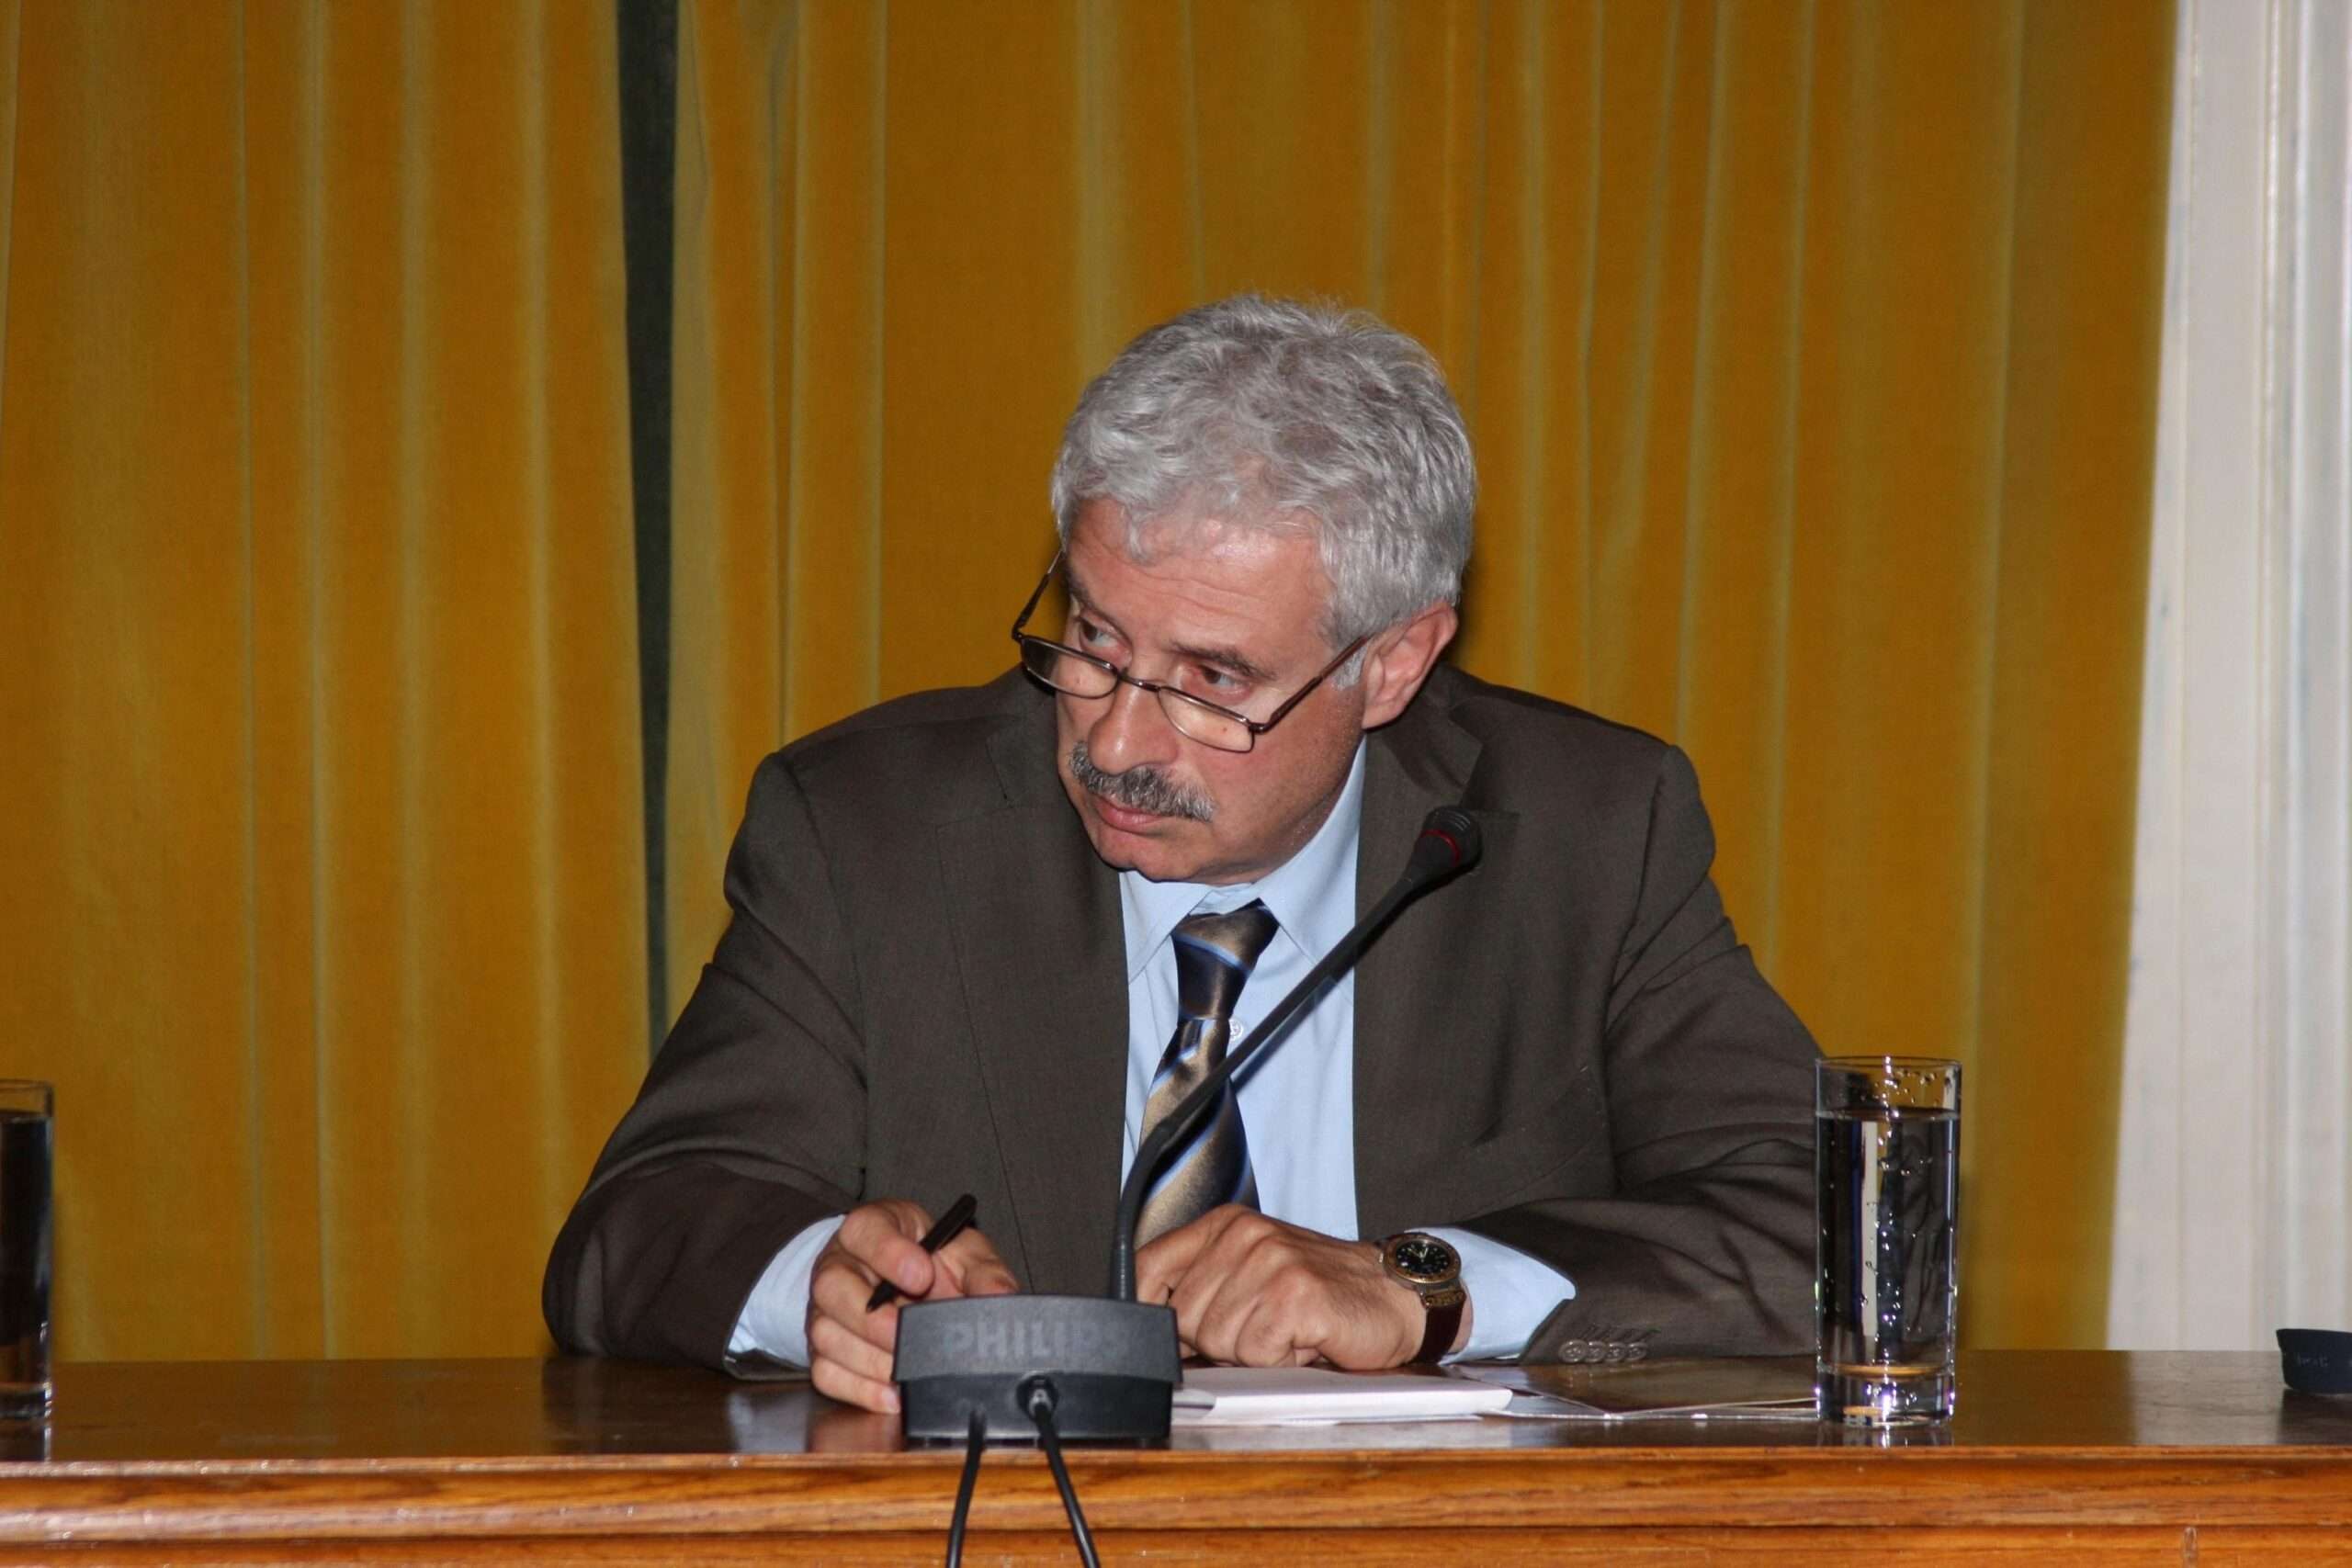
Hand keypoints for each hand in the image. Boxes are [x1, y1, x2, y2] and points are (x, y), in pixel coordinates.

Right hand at [805, 1199, 1018, 1412]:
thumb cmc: (928, 1260)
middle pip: (833, 1287)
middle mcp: (838, 1266)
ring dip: (869, 1360)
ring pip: (827, 1335)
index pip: (865, 1230)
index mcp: (870, 1228)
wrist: (904, 1281)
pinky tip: (891, 1395)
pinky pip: (827, 1373)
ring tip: (906, 1370)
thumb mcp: (961, 1252)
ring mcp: (825, 1310)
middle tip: (908, 1336)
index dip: (889, 1253)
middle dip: (873, 1319)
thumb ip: (983, 1271)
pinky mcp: (821, 1350)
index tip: (922, 1274)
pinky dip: (859, 1389)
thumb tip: (1003, 1299)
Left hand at [1133, 1206, 1468, 1368]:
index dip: (1146, 1312)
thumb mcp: (1253, 1273)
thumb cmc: (1323, 1292)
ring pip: (1216, 1341)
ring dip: (1252, 1353)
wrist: (1395, 1295)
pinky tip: (1304, 1341)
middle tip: (1260, 1329)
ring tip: (1286, 1332)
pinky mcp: (1295, 1295)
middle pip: (1180, 1317)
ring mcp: (1270, 1261)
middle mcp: (1243, 1235)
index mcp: (1224, 1225)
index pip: (1144, 1267)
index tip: (1171, 1334)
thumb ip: (1201, 1289)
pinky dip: (1280, 1361)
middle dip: (1214, 1342)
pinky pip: (1256, 1354)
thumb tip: (1150, 1334)